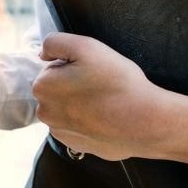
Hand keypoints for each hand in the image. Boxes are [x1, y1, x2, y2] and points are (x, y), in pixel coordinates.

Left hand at [33, 32, 167, 160]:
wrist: (146, 122)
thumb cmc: (118, 83)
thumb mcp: (86, 47)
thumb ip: (55, 42)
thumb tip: (43, 54)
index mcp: (42, 87)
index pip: (54, 67)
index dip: (75, 66)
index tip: (93, 72)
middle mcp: (44, 112)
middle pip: (58, 89)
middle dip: (75, 85)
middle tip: (102, 86)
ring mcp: (59, 131)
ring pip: (68, 108)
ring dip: (81, 104)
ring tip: (105, 103)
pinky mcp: (74, 144)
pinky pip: (78, 126)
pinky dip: (89, 121)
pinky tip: (105, 118)